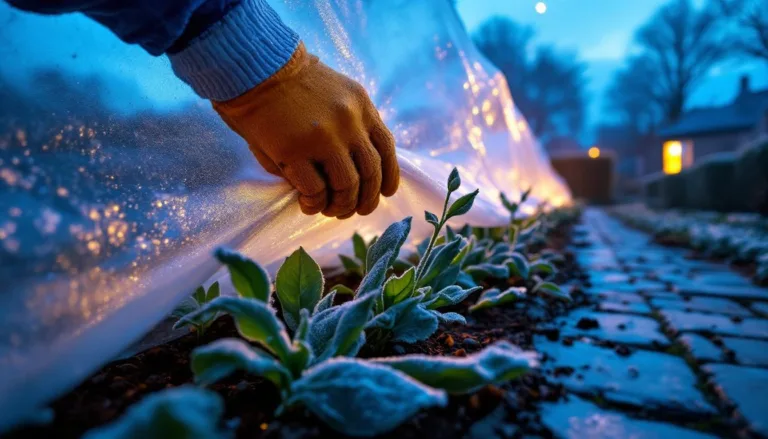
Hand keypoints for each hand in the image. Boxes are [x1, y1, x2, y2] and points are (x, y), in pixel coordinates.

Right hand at [213, 43, 398, 218]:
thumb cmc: (289, 83)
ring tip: (329, 210)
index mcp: (361, 105)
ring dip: (340, 205)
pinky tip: (307, 204)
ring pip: (347, 186)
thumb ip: (349, 127)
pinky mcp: (294, 151)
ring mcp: (323, 138)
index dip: (389, 175)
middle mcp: (349, 122)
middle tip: (353, 210)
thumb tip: (356, 169)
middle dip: (365, 199)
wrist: (254, 66)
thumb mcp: (334, 94)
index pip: (386, 147)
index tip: (385, 193)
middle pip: (370, 173)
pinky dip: (314, 203)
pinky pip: (316, 190)